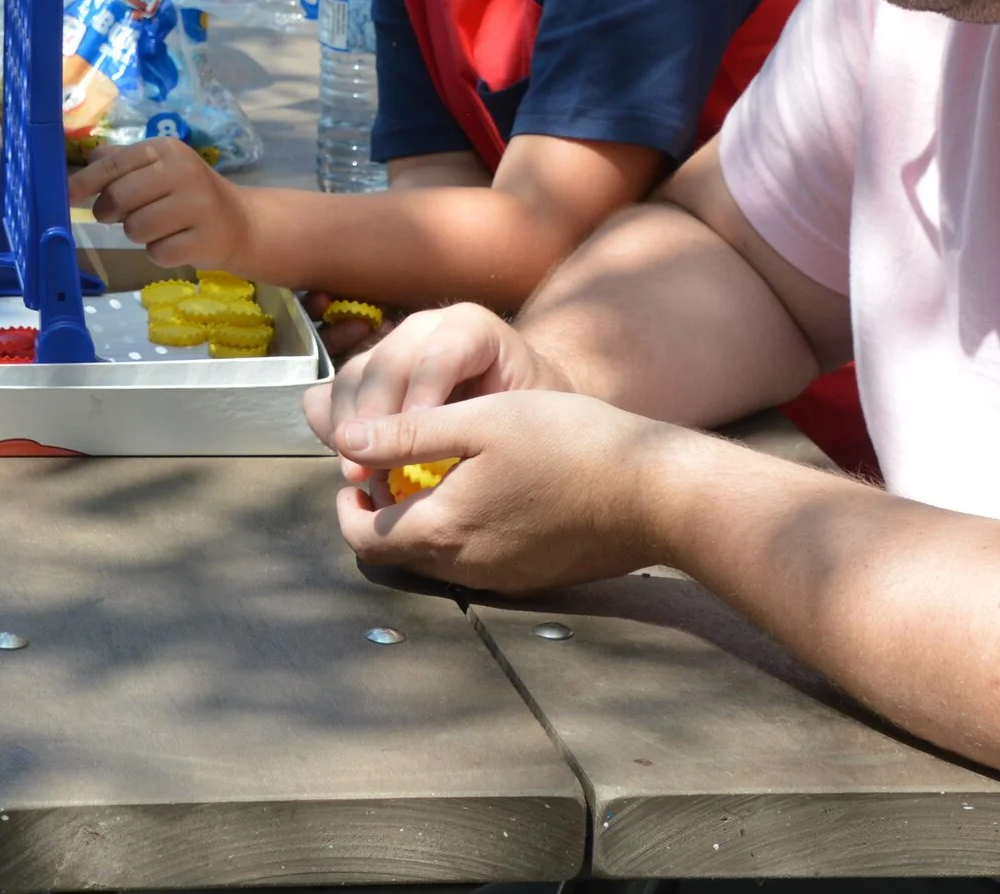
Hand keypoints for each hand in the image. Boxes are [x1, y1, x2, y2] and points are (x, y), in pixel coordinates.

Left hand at [69, 137, 253, 271]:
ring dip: (138, 234)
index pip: (114, 165)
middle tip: (119, 217)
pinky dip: (160, 253)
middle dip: (111, 213)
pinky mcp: (204, 239)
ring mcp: (198, 206)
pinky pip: (158, 253)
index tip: (64, 195)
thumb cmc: (186, 194)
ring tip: (158, 227)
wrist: (238, 222)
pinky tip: (177, 242)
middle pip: (120, 198)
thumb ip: (121, 163)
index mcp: (166, 149)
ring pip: (136, 229)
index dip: (85, 182)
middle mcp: (183, 172)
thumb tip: (85, 160)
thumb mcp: (157, 168)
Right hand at [303, 303, 565, 482]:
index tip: (417, 446)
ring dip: (346, 425)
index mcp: (471, 328)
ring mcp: (390, 348)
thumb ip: (488, 427)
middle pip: (385, 362)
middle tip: (372, 467)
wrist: (524, 411)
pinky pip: (329, 390)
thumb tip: (440, 459)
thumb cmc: (532, 421)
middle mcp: (424, 328)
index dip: (423, 398)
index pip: (439, 355)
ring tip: (356, 470)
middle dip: (374, 417)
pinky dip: (328, 423)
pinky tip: (343, 455)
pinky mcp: (366, 375)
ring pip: (351, 375)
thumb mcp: (522, 421)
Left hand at [329, 390, 681, 592]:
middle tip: (391, 472)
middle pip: (398, 554)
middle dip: (382, 515)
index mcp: (444, 529)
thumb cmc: (570, 442)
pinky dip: (461, 535)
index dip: (349, 508)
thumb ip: (406, 433)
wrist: (655, 494)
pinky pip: (476, 563)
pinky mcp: (533, 578)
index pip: (365, 538)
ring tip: (437, 476)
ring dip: (422, 524)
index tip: (356, 474)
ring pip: (437, 560)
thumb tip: (344, 440)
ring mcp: (503, 579)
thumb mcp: (481, 421)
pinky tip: (485, 494)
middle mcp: (467, 567)